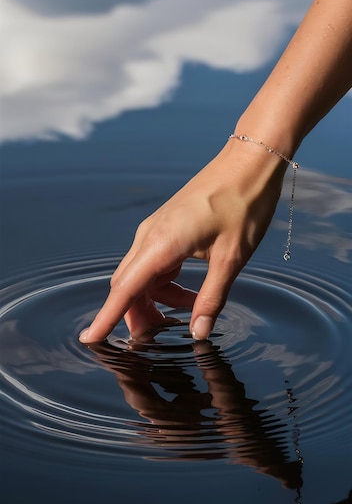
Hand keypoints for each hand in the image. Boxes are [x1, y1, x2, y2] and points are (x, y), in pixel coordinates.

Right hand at [79, 137, 284, 341]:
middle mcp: (150, 236)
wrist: (249, 162)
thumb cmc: (243, 205)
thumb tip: (198, 332)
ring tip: (187, 314)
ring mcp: (156, 230)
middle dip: (136, 316)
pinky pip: (155, 265)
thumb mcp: (231, 259)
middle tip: (156, 341)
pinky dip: (166, 285)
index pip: (124, 290)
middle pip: (128, 287)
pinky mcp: (166, 228)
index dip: (105, 318)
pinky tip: (190, 294)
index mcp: (161, 243)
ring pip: (141, 277)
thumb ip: (211, 299)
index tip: (89, 339)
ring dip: (155, 301)